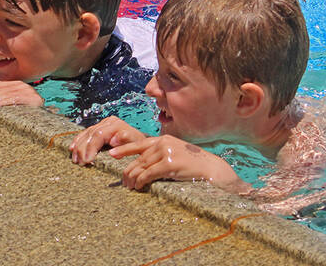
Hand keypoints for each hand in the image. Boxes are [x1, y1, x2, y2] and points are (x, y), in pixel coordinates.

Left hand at [0, 80, 43, 114]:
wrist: (47, 124)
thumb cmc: (27, 116)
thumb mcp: (13, 106)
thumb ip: (2, 101)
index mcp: (16, 85)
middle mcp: (22, 86)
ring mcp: (28, 91)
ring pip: (3, 94)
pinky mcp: (32, 99)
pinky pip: (13, 99)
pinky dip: (2, 102)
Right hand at [70, 116, 145, 164]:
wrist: (141, 142)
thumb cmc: (138, 145)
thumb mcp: (136, 144)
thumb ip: (126, 141)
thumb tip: (113, 140)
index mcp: (116, 125)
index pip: (98, 135)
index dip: (91, 148)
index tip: (87, 160)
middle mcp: (108, 122)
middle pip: (90, 134)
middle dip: (83, 149)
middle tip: (79, 162)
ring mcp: (102, 124)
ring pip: (86, 133)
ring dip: (78, 146)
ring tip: (75, 159)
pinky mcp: (98, 128)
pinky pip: (85, 133)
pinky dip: (78, 141)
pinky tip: (72, 148)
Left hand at [114, 135, 246, 192]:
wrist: (213, 170)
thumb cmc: (195, 166)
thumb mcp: (176, 155)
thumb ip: (161, 156)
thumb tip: (144, 167)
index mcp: (164, 140)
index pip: (139, 143)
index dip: (124, 148)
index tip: (112, 153)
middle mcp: (163, 143)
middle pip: (139, 158)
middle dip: (128, 171)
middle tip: (123, 182)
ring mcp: (167, 152)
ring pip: (142, 166)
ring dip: (133, 178)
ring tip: (129, 187)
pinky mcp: (170, 163)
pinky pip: (149, 173)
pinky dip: (141, 181)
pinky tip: (138, 187)